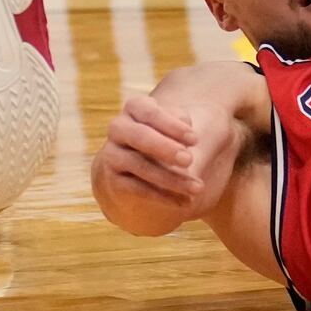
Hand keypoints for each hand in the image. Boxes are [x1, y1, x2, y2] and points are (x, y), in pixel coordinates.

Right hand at [96, 94, 203, 211]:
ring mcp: (112, 155)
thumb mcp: (175, 125)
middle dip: (165, 148)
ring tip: (197, 188)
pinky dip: (162, 196)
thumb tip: (186, 134)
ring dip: (171, 178)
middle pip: (138, 135)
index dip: (171, 125)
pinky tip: (183, 201)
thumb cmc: (165, 138)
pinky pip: (135, 188)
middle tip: (189, 160)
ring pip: (139, 165)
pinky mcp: (112, 180)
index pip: (149, 111)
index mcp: (136, 109)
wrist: (135, 168)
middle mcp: (119, 129)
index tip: (195, 140)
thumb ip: (182, 124)